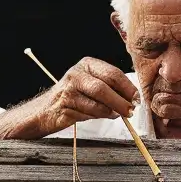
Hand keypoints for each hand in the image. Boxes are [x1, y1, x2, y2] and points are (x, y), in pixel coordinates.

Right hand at [0, 56, 137, 140]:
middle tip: (130, 110)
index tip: (137, 98)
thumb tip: (132, 97)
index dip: (128, 87)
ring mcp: (68, 90)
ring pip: (97, 103)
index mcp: (87, 64)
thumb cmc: (73, 96)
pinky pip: (87, 114)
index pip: (113, 73)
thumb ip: (109, 87)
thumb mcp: (90, 84)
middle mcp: (76, 74)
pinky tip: (101, 116)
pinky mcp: (63, 107)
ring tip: (117, 114)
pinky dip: (98, 117)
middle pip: (104, 87)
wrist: (44, 110)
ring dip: (110, 111)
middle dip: (121, 101)